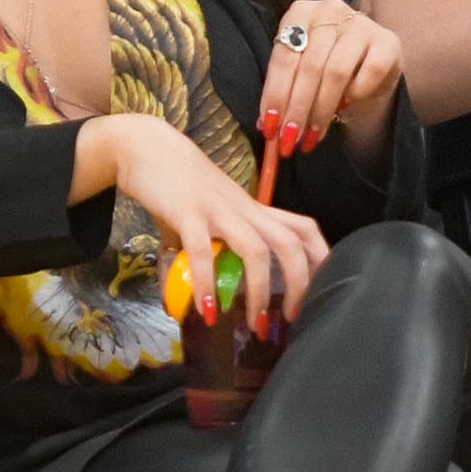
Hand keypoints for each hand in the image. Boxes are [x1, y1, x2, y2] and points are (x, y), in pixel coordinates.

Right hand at [98, 113, 326, 338]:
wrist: (146, 147)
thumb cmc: (180, 184)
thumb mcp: (209, 217)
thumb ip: (215, 250)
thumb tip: (211, 296)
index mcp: (255, 210)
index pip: (304, 228)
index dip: (321, 257)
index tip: (324, 290)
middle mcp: (245, 210)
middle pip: (291, 243)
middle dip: (300, 283)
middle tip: (293, 318)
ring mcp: (219, 211)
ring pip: (256, 250)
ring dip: (261, 291)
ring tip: (256, 324)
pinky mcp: (188, 213)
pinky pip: (202, 252)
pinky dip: (208, 284)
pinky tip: (208, 311)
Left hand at [256, 0, 401, 162]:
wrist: (369, 62)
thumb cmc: (327, 65)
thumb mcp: (300, 71)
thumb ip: (284, 91)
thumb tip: (268, 126)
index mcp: (300, 12)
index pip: (283, 58)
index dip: (275, 94)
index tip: (271, 127)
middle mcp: (330, 10)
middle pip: (310, 66)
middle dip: (297, 108)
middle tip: (290, 139)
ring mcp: (361, 24)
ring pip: (336, 72)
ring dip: (322, 109)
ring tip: (313, 135)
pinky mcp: (388, 41)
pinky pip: (370, 72)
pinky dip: (355, 93)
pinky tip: (345, 107)